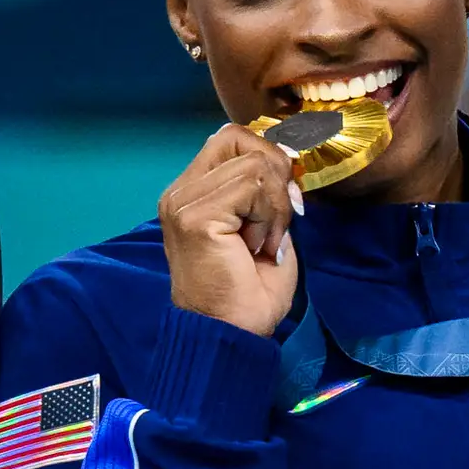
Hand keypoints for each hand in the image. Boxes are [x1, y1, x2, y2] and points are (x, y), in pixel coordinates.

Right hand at [160, 125, 301, 336]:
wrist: (232, 330)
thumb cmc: (250, 288)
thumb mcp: (266, 225)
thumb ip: (267, 190)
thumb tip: (287, 156)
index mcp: (194, 191)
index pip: (232, 138)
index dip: (269, 157)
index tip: (286, 200)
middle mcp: (180, 191)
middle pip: (240, 138)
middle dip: (276, 175)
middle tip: (279, 220)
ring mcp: (183, 202)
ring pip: (255, 164)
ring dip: (276, 206)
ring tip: (264, 241)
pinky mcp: (194, 215)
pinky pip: (253, 188)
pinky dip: (271, 217)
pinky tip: (259, 247)